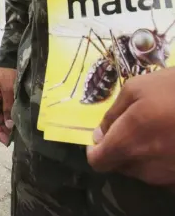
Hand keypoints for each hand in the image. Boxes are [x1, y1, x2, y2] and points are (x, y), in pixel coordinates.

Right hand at [0, 68, 15, 144]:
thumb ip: (8, 107)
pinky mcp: (5, 98)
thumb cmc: (8, 74)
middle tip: (15, 140)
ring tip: (17, 133)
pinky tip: (17, 122)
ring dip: (8, 125)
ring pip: (2, 117)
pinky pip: (6, 111)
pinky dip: (11, 118)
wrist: (11, 60)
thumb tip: (8, 125)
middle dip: (4, 131)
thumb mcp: (8, 90)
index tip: (7, 142)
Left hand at [87, 68, 174, 187]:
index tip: (100, 136)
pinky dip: (156, 159)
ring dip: (136, 155)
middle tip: (128, 127)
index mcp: (129, 142)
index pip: (99, 162)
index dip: (95, 150)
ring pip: (139, 171)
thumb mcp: (135, 89)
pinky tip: (165, 138)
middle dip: (116, 149)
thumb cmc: (172, 89)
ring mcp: (166, 174)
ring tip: (150, 130)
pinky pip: (159, 172)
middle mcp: (146, 165)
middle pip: (118, 166)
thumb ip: (112, 114)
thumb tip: (100, 135)